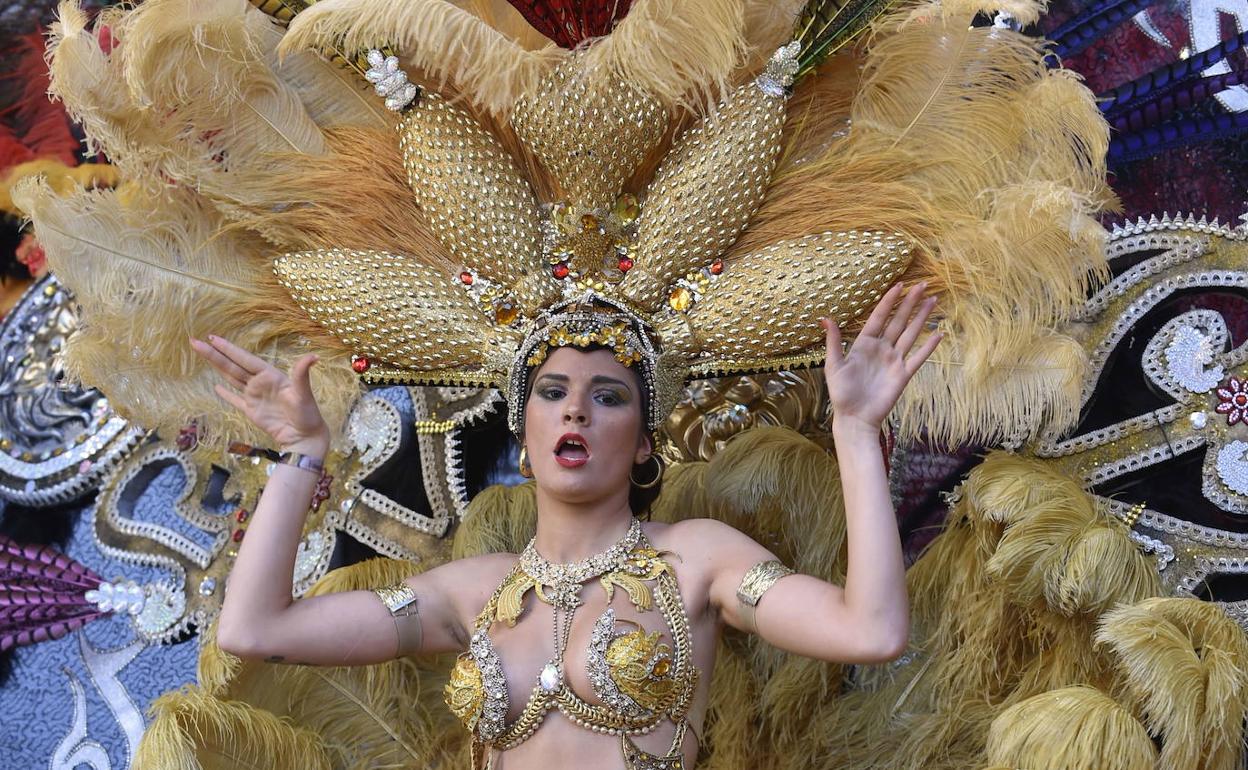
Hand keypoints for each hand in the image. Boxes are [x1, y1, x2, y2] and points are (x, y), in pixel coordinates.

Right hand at [189, 335, 329, 453]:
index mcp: (270, 375)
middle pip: (232, 366)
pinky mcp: (252, 411)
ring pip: (231, 378)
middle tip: (195, 341)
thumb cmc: (306, 414)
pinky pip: (235, 400)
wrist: (304, 437)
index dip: (228, 349)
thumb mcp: (303, 393)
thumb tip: (314, 356)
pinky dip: (226, 394)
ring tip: (202, 354)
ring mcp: (255, 396)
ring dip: (217, 367)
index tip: (212, 337)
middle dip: (214, 354)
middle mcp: (260, 383)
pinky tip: (216, 387)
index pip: (244, 359)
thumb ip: (302, 374)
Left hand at [822, 282, 941, 433]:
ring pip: (911, 333)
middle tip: (923, 284)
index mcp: (864, 344)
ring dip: (922, 317)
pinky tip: (940, 333)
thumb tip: (825, 319)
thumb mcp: (833, 366)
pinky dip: (929, 346)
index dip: (889, 301)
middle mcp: (881, 349)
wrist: (854, 418)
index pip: (879, 317)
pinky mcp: (903, 375)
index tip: (899, 284)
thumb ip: (833, 342)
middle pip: (899, 320)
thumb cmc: (841, 393)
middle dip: (910, 302)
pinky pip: (919, 357)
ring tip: (932, 300)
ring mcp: (894, 360)